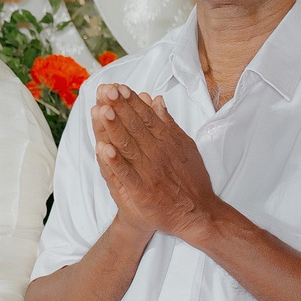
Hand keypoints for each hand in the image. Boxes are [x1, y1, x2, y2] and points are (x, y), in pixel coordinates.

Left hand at [94, 90, 219, 240]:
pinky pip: (126, 174)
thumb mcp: (185, 146)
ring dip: (114, 128)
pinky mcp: (143, 191)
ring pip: (128, 146)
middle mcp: (158, 153)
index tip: (117, 87)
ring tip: (102, 110)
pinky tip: (103, 149)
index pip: (145, 116)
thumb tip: (156, 100)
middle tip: (105, 90)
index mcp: (167, 140)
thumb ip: (169, 123)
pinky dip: (114, 162)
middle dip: (119, 107)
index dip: (130, 101)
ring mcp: (150, 172)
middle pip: (135, 126)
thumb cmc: (192, 179)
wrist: (197, 214)